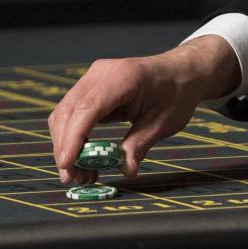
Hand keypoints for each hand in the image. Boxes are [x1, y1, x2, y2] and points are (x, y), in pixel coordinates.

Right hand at [46, 35, 239, 183]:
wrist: (182, 71)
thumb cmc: (176, 93)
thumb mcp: (163, 122)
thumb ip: (139, 145)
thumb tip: (126, 170)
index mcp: (123, 77)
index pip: (87, 109)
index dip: (73, 138)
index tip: (67, 165)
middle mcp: (101, 73)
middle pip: (68, 111)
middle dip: (65, 147)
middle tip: (72, 177)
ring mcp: (93, 78)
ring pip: (65, 113)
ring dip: (67, 144)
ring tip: (79, 173)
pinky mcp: (91, 86)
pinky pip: (73, 112)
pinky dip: (74, 136)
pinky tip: (83, 158)